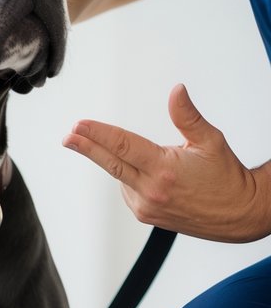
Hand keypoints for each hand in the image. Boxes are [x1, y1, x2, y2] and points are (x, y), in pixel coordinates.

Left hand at [63, 83, 270, 242]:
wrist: (238, 214)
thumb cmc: (227, 177)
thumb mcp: (210, 140)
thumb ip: (187, 116)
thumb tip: (176, 91)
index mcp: (164, 169)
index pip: (122, 146)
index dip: (98, 134)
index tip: (79, 126)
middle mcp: (151, 191)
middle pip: (111, 163)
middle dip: (87, 147)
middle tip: (68, 137)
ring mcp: (147, 206)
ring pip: (121, 176)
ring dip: (122, 163)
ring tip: (154, 160)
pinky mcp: (147, 216)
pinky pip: (129, 191)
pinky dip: (131, 178)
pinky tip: (151, 176)